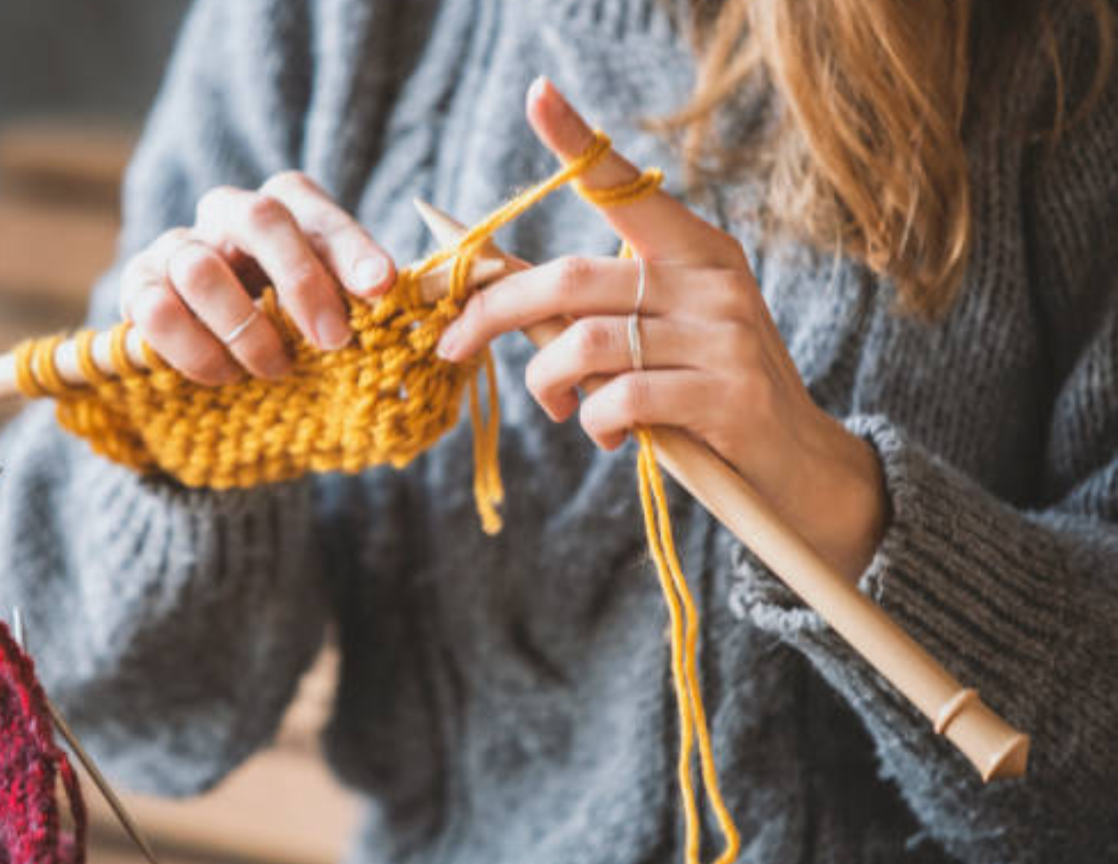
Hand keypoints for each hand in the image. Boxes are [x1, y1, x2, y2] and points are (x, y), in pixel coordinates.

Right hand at [118, 172, 395, 383]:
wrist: (221, 351)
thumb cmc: (294, 321)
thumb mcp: (335, 305)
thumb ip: (364, 297)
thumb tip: (399, 304)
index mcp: (284, 207)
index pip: (315, 209)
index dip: (351, 246)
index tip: (382, 287)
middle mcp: (227, 213)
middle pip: (259, 217)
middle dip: (302, 283)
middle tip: (333, 342)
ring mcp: (177, 247)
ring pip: (200, 269)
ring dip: (245, 330)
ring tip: (274, 370)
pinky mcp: (138, 288)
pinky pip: (154, 311)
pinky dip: (194, 350)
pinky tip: (224, 375)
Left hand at [437, 78, 886, 579]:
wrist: (795, 462)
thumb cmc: (705, 392)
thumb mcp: (658, 335)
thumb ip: (592, 309)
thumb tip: (498, 290)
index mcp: (694, 248)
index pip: (627, 184)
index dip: (578, 141)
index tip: (537, 93)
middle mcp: (712, 279)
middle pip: (573, 277)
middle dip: (494, 311)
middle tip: (452, 344)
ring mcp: (725, 334)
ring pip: (588, 342)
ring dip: (546, 382)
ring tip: (556, 405)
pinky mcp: (729, 393)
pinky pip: (623, 398)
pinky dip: (593, 421)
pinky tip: (604, 434)